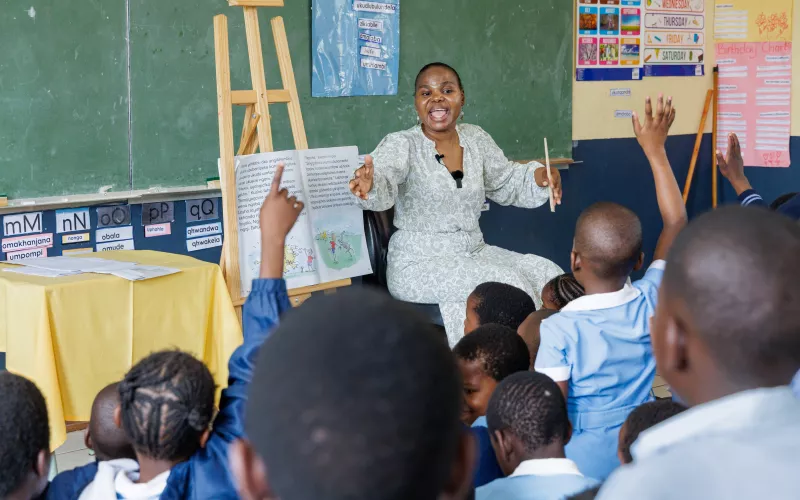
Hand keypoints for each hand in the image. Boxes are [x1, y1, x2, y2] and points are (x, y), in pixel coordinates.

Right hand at [259, 163, 303, 277]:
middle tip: (281, 205)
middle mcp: (282, 198)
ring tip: (286, 211)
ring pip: (293, 198)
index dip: (279, 171)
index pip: (275, 181)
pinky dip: (298, 206)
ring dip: (291, 202)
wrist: (273, 234)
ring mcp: (290, 204)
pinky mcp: (296, 211)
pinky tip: (296, 209)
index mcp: (272, 197)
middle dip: (284, 196)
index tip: (282, 163)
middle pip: (286, 191)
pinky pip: (300, 204)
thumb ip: (269, 201)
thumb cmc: (265, 222)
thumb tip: (274, 198)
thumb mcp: (263, 209)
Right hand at [349, 155, 373, 199]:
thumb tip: (368, 156)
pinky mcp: (361, 192)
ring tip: (358, 194)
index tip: (358, 173)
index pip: (357, 172)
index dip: (357, 173)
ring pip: (355, 189)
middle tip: (351, 186)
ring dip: (356, 192)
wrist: (368, 180)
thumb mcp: (369, 168)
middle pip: (352, 182)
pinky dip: (363, 196)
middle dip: (352, 184)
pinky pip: (361, 195)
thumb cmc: (367, 173)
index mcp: (358, 173)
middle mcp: (356, 180)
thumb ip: (369, 163)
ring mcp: (358, 186)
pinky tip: (366, 197)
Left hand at [535, 166, 562, 204]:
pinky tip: (557, 203)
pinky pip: (558, 193)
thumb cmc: (540, 174)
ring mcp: (558, 183)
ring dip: (558, 196)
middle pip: (558, 184)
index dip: (553, 182)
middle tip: (555, 195)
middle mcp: (558, 177)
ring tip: (557, 202)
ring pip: (559, 190)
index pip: (554, 177)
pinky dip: (558, 197)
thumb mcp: (540, 175)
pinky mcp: (557, 188)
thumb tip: (545, 183)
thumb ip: (543, 179)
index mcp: (554, 172)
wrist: (541, 175)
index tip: (551, 187)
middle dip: (556, 190)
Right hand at [632, 94, 675, 156]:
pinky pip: (671, 119)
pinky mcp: (667, 127)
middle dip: (660, 102)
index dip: (648, 104)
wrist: (654, 149)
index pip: (648, 112)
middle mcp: (657, 124)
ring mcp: (663, 125)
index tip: (648, 96)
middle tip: (661, 94)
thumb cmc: (644, 141)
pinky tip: (673, 107)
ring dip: (668, 105)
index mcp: (649, 125)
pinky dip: (673, 113)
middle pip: (660, 111)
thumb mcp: (637, 132)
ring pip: (667, 113)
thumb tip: (633, 112)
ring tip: (670, 97)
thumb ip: (635, 122)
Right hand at [716, 133, 750, 192]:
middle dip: (734, 138)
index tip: (729, 134)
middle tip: (732, 132)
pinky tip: (736, 145)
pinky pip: (739, 149)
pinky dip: (737, 145)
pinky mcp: (740, 158)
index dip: (730, 139)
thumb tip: (717, 150)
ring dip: (736, 141)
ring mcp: (739, 156)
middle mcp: (735, 155)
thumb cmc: (728, 173)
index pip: (731, 145)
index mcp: (730, 156)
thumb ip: (720, 158)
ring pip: (738, 146)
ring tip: (734, 136)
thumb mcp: (722, 166)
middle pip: (736, 144)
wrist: (738, 177)